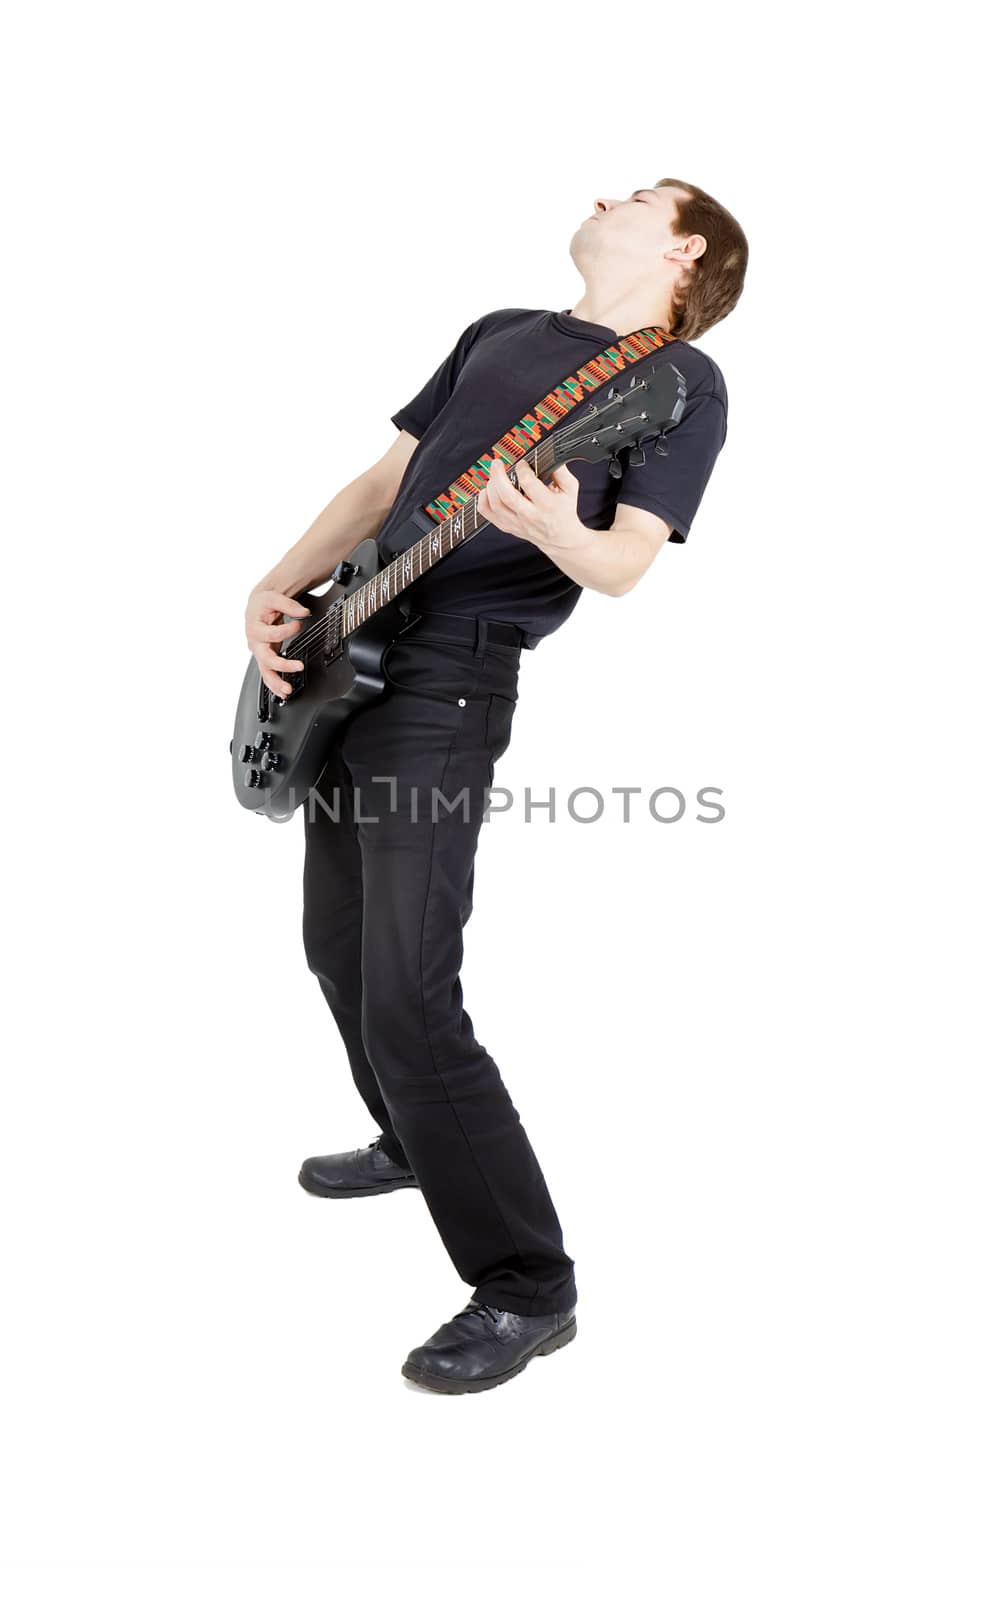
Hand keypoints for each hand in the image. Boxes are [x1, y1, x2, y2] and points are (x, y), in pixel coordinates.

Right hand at [245, 588, 310, 696]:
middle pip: (267, 659)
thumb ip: (290, 605)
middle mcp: (255, 644)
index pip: (273, 634)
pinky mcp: (264, 658)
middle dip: (282, 665)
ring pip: (265, 672)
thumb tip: (304, 613)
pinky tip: (283, 692)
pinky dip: (274, 685)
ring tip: (288, 690)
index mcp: (255, 628)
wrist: (255, 608)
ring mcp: (259, 653)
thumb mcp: (274, 598)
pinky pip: (267, 674)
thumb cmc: (262, 604)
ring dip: (276, 683)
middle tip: (298, 666)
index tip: (299, 623)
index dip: (288, 630)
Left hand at [476, 457, 591, 550]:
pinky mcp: (507, 526)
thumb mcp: (570, 489)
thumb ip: (561, 470)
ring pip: (495, 504)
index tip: (522, 463)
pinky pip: (487, 513)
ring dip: (491, 485)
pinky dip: (482, 499)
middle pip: (507, 495)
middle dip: (498, 475)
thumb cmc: (564, 510)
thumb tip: (548, 454)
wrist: (560, 539)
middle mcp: (530, 515)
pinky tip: (488, 490)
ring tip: (495, 476)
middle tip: (497, 463)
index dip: (522, 468)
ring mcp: (516, 523)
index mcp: (547, 504)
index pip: (528, 484)